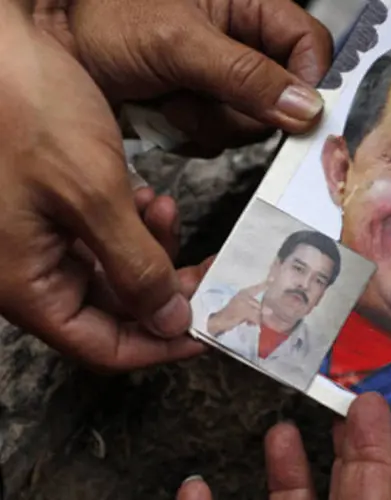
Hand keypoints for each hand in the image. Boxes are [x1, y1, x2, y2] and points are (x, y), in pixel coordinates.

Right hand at [0, 4, 203, 370]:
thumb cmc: (24, 110)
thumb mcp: (93, 194)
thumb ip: (135, 266)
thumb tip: (169, 323)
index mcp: (27, 284)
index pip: (104, 347)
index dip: (160, 344)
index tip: (209, 329)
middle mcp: (28, 269)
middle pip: (113, 310)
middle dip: (165, 287)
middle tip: (206, 265)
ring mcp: (38, 238)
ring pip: (113, 270)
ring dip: (151, 247)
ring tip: (164, 208)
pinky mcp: (50, 207)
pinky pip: (101, 235)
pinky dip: (132, 221)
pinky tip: (145, 194)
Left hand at [33, 0, 332, 155]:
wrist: (57, 45)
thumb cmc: (104, 17)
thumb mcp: (179, 43)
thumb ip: (247, 76)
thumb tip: (306, 107)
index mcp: (250, 7)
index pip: (310, 46)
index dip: (308, 81)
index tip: (291, 112)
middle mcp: (244, 44)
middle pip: (283, 96)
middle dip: (241, 108)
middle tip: (202, 92)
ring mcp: (223, 80)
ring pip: (250, 123)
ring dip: (207, 121)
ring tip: (169, 94)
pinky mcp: (203, 108)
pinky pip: (220, 138)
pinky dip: (190, 132)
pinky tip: (163, 107)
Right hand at [175, 392, 390, 499]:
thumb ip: (366, 483)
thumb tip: (373, 409)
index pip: (375, 488)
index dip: (375, 443)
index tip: (369, 401)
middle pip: (336, 491)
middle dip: (341, 447)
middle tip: (340, 406)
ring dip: (282, 470)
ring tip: (280, 431)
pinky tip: (194, 486)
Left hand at [206, 281, 267, 334]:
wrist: (218, 325)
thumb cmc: (230, 315)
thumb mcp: (244, 312)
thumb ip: (257, 312)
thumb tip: (269, 312)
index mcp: (245, 294)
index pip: (258, 288)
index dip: (266, 285)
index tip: (274, 280)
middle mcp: (245, 298)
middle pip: (259, 303)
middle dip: (262, 310)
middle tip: (265, 318)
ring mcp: (244, 306)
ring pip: (257, 310)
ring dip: (258, 317)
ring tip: (256, 323)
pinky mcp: (243, 314)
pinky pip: (253, 315)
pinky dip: (253, 320)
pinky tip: (251, 324)